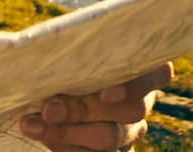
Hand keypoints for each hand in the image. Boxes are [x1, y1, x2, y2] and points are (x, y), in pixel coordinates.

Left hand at [18, 62, 171, 150]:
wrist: (48, 87)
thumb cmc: (62, 58)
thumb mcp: (67, 50)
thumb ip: (67, 55)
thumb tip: (45, 74)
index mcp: (139, 67)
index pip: (157, 74)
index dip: (137, 86)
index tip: (107, 93)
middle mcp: (141, 99)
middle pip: (131, 110)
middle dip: (84, 110)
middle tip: (50, 108)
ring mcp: (128, 129)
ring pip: (110, 136)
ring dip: (68, 132)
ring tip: (34, 125)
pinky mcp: (113, 150)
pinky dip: (66, 147)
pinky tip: (42, 136)